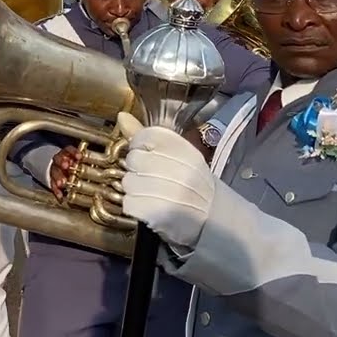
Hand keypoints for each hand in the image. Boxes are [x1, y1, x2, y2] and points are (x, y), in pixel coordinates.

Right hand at [47, 145, 80, 196]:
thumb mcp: (76, 159)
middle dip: (62, 162)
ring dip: (59, 177)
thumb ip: (82, 162)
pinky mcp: (51, 179)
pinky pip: (52, 185)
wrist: (59, 166)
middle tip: (66, 166)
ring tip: (62, 183)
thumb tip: (95, 166)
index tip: (79, 156)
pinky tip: (60, 196)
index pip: (69, 150)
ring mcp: (54, 169)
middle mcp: (59, 160)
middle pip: (59, 160)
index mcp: (66, 153)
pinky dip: (56, 191)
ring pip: (55, 172)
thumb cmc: (72, 162)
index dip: (74, 152)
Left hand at [117, 112, 215, 249]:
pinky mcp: (158, 212)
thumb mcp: (177, 155)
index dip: (141, 148)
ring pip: (127, 183)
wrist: (215, 220)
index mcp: (183, 148)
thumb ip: (146, 135)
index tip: (152, 159)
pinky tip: (151, 208)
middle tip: (155, 181)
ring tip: (154, 196)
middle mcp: (177, 167)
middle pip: (133, 160)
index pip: (144, 137)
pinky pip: (129, 204)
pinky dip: (135, 208)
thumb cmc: (193, 184)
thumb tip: (121, 116)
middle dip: (138, 171)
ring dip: (135, 191)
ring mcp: (167, 191)